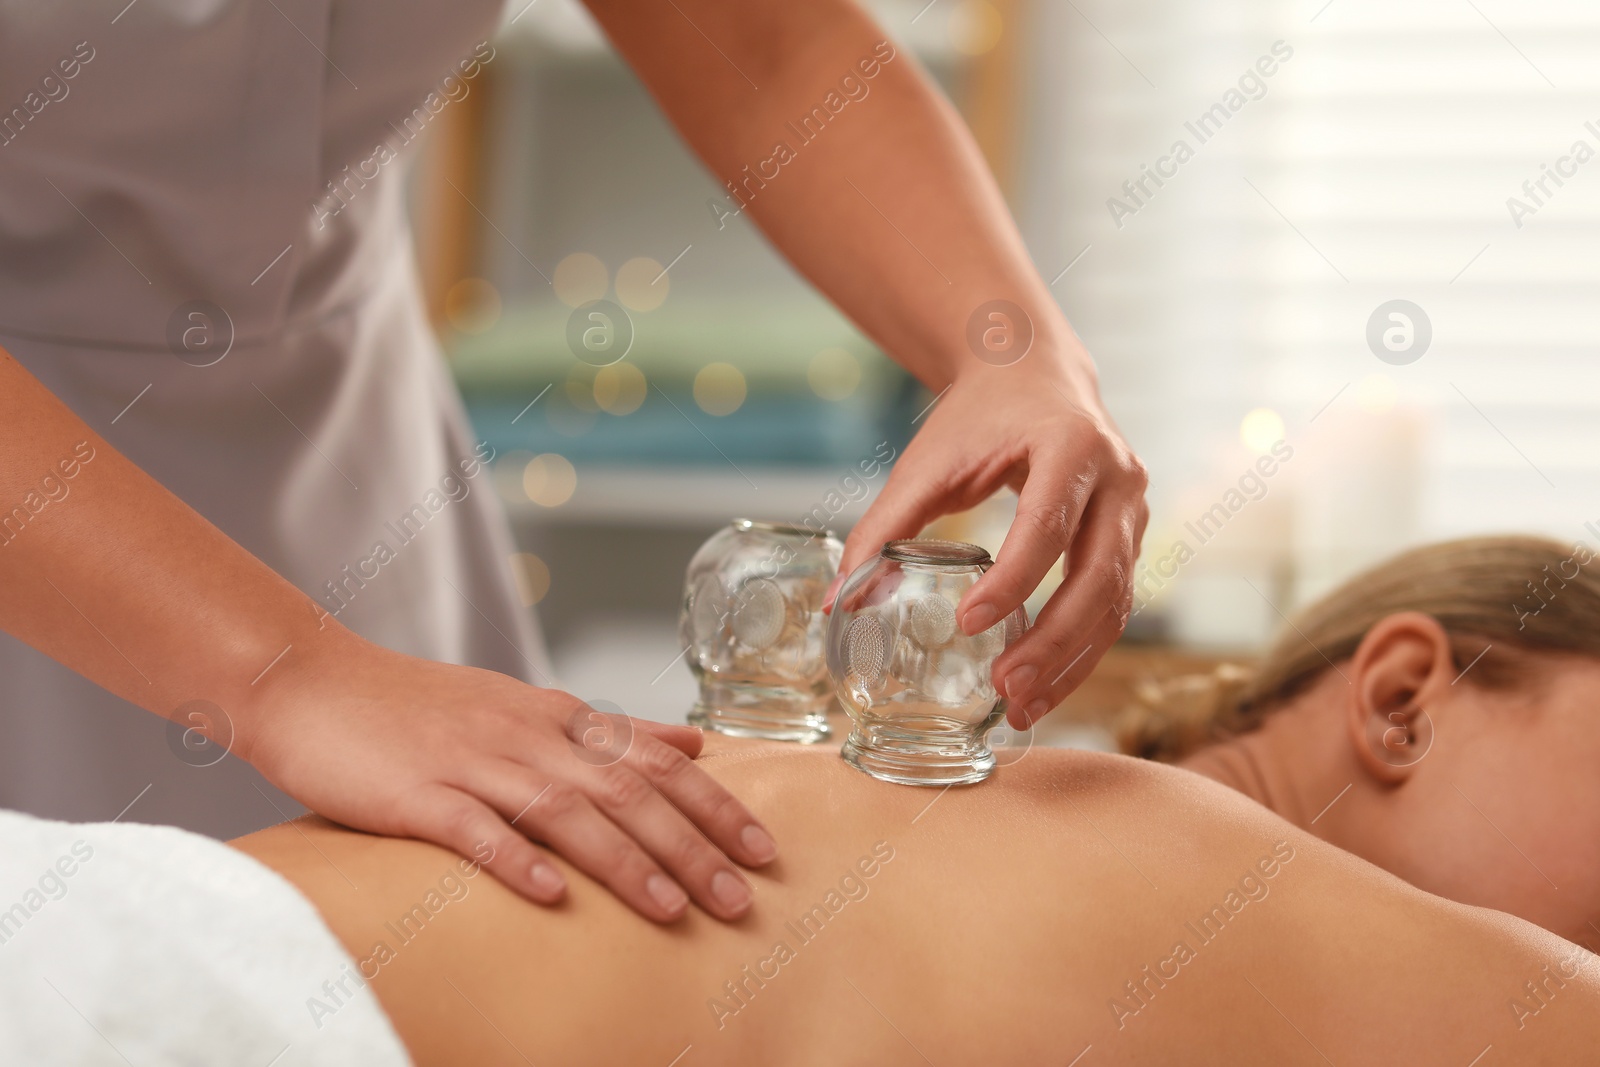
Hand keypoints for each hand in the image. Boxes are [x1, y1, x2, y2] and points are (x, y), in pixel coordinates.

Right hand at [236, 633, 776, 922]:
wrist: (316, 683)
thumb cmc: (426, 707)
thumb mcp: (529, 706)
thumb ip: (613, 729)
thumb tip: (693, 740)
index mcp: (558, 718)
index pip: (655, 761)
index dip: (713, 805)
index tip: (764, 849)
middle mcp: (527, 737)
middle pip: (625, 792)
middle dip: (689, 846)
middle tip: (738, 899)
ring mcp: (471, 764)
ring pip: (564, 811)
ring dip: (624, 861)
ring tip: (671, 910)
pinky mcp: (416, 794)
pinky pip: (473, 829)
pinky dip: (515, 860)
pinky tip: (550, 897)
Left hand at [834, 351, 1148, 727]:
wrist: (1032, 371)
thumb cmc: (979, 415)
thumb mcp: (927, 462)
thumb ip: (883, 528)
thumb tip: (842, 600)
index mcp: (1070, 444)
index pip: (1047, 523)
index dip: (1014, 579)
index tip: (969, 622)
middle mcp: (1118, 477)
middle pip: (1098, 574)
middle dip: (1054, 641)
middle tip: (1006, 689)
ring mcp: (1133, 508)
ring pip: (1116, 601)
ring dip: (1072, 662)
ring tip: (1021, 707)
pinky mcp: (1130, 535)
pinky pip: (1114, 604)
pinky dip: (1081, 651)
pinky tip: (1043, 687)